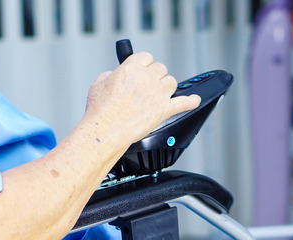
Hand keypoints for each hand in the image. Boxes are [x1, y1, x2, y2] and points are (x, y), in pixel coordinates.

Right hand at [83, 52, 200, 146]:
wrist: (106, 130)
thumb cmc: (100, 110)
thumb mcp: (98, 83)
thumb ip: (110, 74)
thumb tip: (115, 75)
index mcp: (131, 68)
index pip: (146, 57)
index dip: (144, 64)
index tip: (142, 69)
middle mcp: (147, 78)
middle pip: (160, 68)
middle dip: (155, 75)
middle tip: (148, 85)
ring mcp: (158, 94)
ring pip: (171, 82)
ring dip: (167, 86)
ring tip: (160, 93)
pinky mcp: (164, 110)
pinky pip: (184, 102)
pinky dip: (191, 101)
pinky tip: (194, 100)